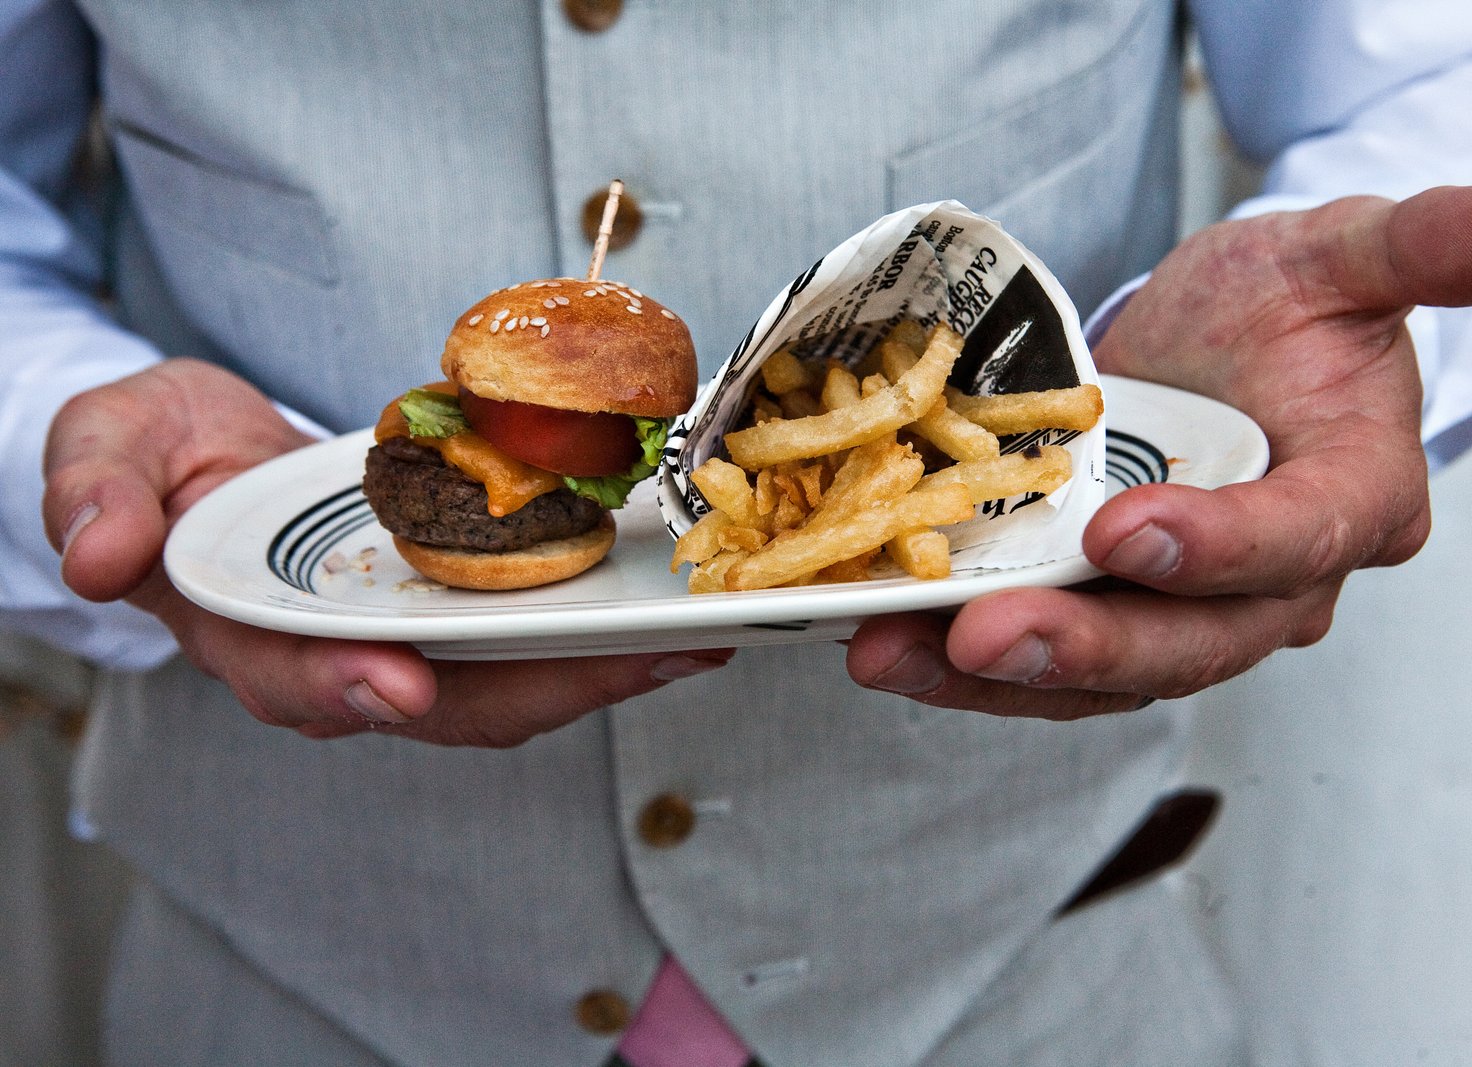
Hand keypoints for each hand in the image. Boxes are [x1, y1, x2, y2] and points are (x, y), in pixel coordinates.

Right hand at [42, 359, 731, 744]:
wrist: (209, 459)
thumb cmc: (159, 460)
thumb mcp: (106, 449)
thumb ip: (95, 492)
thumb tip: (95, 552)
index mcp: (250, 632)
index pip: (295, 677)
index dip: (343, 687)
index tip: (400, 682)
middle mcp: (343, 657)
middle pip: (447, 698)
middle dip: (549, 687)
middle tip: (644, 656)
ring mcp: (409, 638)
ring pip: (511, 680)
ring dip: (604, 667)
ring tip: (694, 635)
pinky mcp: (458, 608)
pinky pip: (534, 636)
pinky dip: (602, 630)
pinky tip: (668, 607)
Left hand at [847, 183, 1471, 717]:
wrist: (1216, 345)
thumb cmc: (1283, 306)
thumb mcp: (1342, 254)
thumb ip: (1424, 247)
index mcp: (1353, 498)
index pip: (1303, 542)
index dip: (1223, 548)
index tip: (1128, 529)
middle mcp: (1275, 581)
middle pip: (1194, 641)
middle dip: (1089, 644)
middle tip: (983, 633)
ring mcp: (1186, 609)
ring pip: (1107, 671)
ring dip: (998, 676)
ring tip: (893, 654)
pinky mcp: (1110, 613)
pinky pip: (1048, 659)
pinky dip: (966, 661)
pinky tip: (889, 645)